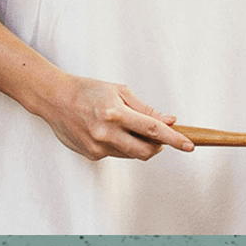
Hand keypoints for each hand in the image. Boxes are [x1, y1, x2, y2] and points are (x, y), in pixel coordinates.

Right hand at [38, 75, 194, 161]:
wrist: (56, 99)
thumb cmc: (89, 90)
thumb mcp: (120, 91)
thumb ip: (145, 109)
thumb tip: (169, 120)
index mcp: (115, 113)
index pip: (153, 129)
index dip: (174, 138)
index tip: (189, 145)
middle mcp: (106, 133)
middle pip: (145, 151)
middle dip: (159, 146)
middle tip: (161, 137)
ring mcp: (98, 147)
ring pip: (131, 154)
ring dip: (140, 145)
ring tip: (130, 127)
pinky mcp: (91, 155)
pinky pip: (116, 154)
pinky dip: (122, 145)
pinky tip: (111, 131)